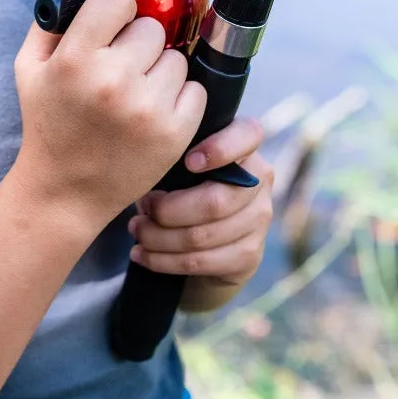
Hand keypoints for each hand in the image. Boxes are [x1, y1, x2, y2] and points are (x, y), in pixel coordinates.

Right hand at [14, 0, 206, 239]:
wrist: (64, 191)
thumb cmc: (48, 126)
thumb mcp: (30, 70)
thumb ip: (50, 22)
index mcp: (75, 59)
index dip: (116, 8)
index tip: (112, 24)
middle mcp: (113, 80)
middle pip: (151, 27)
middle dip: (137, 42)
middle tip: (121, 66)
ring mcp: (147, 108)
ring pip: (175, 58)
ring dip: (160, 69)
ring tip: (137, 91)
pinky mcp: (173, 132)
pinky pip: (195, 89)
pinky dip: (179, 97)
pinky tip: (153, 111)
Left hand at [127, 116, 273, 288]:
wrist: (208, 239)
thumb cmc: (187, 188)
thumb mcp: (182, 167)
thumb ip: (173, 161)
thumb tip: (144, 178)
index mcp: (246, 149)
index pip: (248, 136)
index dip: (220, 149)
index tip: (188, 163)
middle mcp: (261, 182)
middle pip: (214, 202)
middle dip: (167, 210)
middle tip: (141, 208)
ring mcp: (259, 220)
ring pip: (201, 236)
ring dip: (158, 237)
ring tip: (136, 230)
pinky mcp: (249, 255)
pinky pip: (200, 262)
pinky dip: (163, 261)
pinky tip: (142, 255)